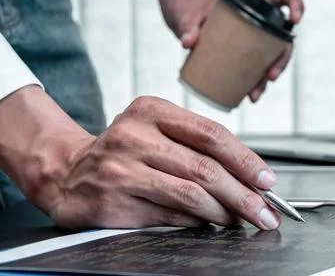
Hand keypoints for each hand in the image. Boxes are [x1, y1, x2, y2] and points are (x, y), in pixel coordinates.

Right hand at [50, 97, 281, 229]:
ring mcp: (121, 169)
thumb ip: (199, 147)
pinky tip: (210, 223)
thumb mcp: (157, 131)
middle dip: (244, 195)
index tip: (268, 181)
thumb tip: (253, 178)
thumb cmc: (126, 152)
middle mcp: (134, 136)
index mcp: (151, 110)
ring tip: (242, 220)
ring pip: (190, 194)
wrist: (66, 172)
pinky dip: (198, 222)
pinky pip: (170, 215)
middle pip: (205, 168)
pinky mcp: (114, 201)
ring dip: (225, 213)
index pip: (211, 134)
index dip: (246, 160)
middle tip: (266, 212)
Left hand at [156, 0, 303, 101]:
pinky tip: (248, 95)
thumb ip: (188, 25)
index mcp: (256, 0)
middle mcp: (261, 20)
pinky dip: (255, 83)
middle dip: (282, 60)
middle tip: (270, 76)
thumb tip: (189, 43)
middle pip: (284, 38)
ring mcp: (256, 37)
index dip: (297, 4)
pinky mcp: (246, 52)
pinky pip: (257, 67)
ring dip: (268, 78)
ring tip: (255, 95)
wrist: (184, 16)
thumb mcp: (189, 14)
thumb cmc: (191, 9)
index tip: (295, 20)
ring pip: (273, 57)